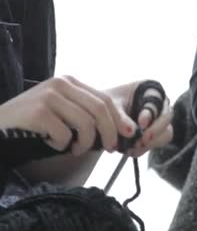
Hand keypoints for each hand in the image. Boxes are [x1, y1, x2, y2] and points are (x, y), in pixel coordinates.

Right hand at [0, 76, 135, 154]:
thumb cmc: (34, 122)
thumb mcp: (64, 112)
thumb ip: (88, 114)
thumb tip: (125, 129)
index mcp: (71, 81)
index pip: (105, 100)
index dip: (119, 119)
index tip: (128, 135)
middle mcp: (61, 83)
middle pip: (99, 110)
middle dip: (109, 133)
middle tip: (108, 148)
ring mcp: (48, 96)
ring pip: (85, 124)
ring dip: (84, 144)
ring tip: (73, 149)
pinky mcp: (38, 111)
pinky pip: (64, 134)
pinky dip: (62, 145)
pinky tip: (51, 143)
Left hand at [104, 81, 172, 157]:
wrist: (100, 116)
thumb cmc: (105, 104)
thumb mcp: (109, 106)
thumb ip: (120, 117)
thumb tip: (132, 133)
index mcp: (150, 89)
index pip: (157, 100)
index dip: (151, 112)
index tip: (141, 124)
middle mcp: (159, 103)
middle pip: (167, 117)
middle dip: (156, 130)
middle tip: (143, 139)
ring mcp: (159, 120)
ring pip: (166, 132)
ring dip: (153, 141)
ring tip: (135, 147)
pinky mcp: (155, 134)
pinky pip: (158, 142)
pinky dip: (146, 148)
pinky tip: (132, 151)